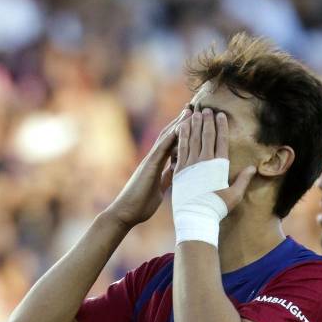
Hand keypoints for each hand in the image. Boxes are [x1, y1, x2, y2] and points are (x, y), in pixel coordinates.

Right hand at [105, 108, 191, 228]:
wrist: (127, 213)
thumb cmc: (142, 204)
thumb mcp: (159, 188)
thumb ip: (166, 178)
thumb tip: (176, 172)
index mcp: (158, 165)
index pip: (172, 145)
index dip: (183, 133)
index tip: (194, 122)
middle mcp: (154, 159)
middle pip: (170, 136)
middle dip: (182, 122)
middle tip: (194, 108)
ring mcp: (151, 160)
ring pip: (166, 137)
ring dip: (178, 123)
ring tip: (190, 110)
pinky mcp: (149, 165)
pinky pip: (162, 147)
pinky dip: (171, 136)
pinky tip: (181, 126)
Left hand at [174, 109, 255, 212]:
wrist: (197, 217)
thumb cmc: (217, 208)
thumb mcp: (234, 195)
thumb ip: (243, 180)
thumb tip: (253, 168)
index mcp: (219, 166)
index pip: (221, 141)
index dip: (221, 126)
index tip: (220, 115)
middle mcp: (205, 162)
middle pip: (206, 136)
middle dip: (207, 121)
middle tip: (206, 109)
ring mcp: (191, 165)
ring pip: (192, 139)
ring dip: (194, 124)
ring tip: (195, 113)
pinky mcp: (180, 169)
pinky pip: (180, 148)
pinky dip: (182, 136)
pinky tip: (182, 126)